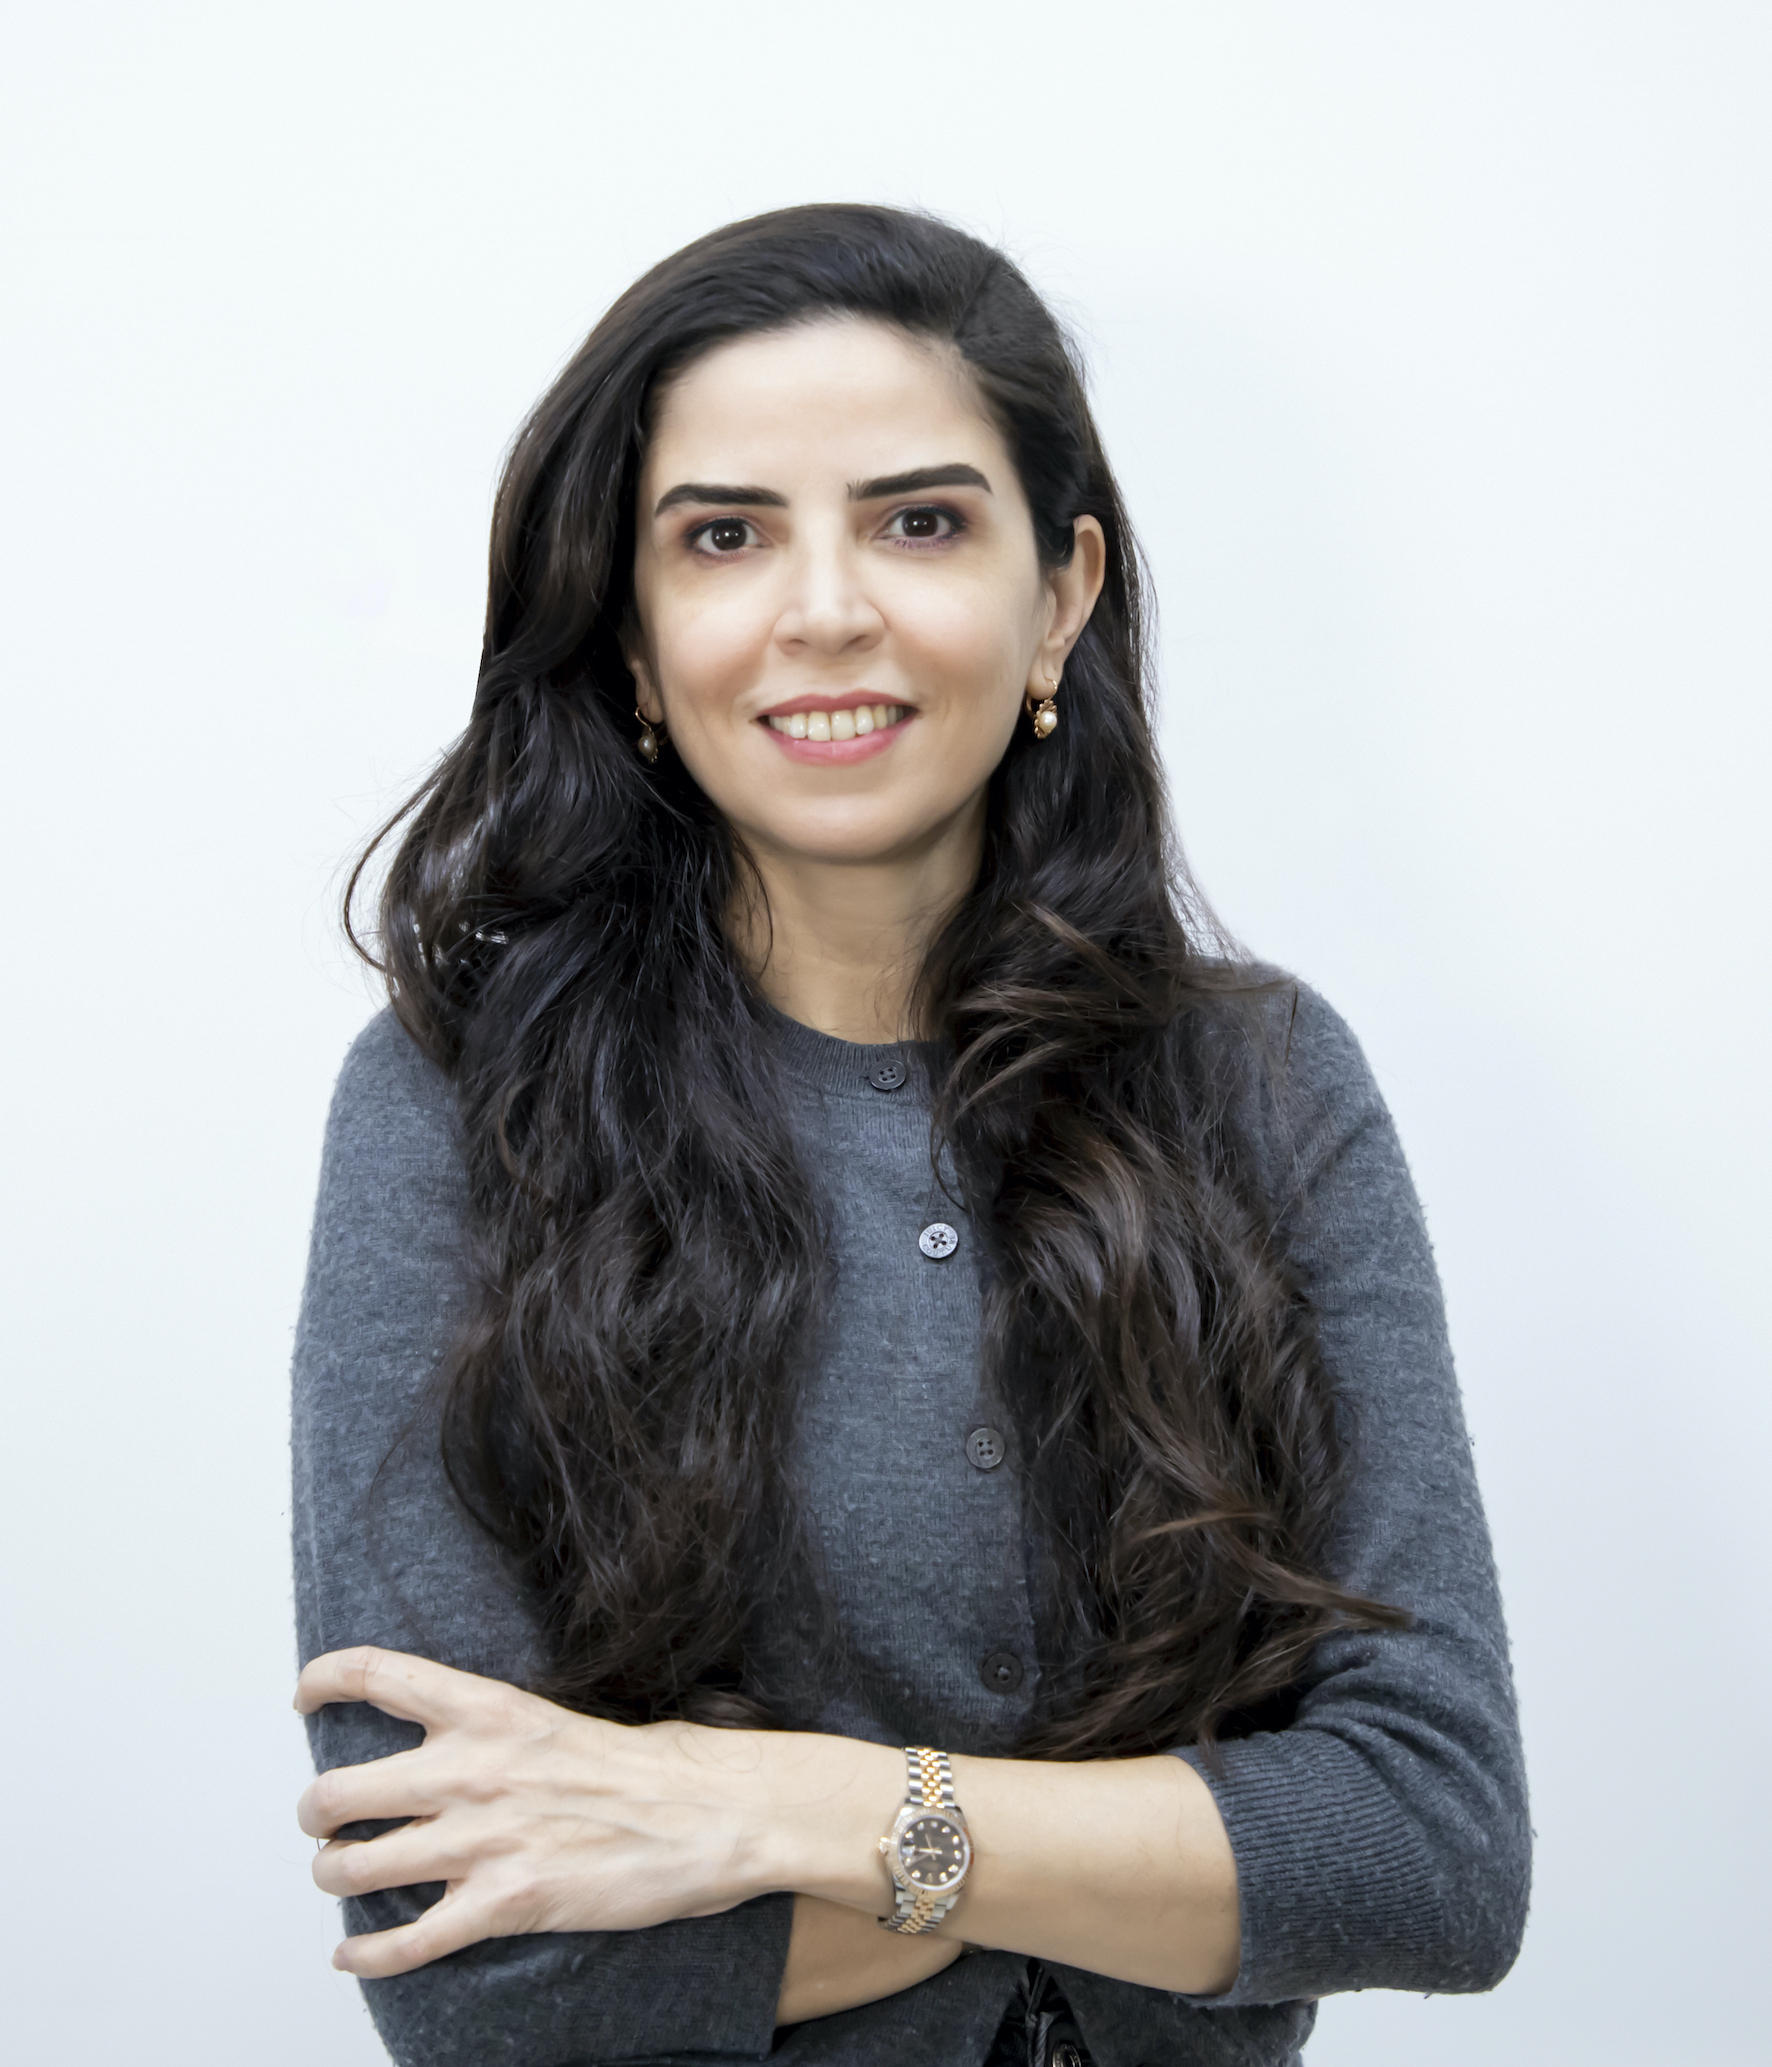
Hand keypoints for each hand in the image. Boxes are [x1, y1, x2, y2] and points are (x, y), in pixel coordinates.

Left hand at [295, 1646, 785, 1977]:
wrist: (710, 1814)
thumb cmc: (651, 1766)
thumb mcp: (557, 1718)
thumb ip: (494, 1730)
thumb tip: (450, 1747)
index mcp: (488, 1709)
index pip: (376, 1675)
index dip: (323, 1682)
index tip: (306, 1698)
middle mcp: (470, 1770)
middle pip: (333, 1793)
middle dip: (316, 1814)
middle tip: (326, 1820)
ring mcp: (481, 1841)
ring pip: (351, 1868)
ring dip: (335, 1877)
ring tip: (344, 1876)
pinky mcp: (502, 1904)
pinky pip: (403, 1942)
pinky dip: (365, 1956)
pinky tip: (354, 1955)